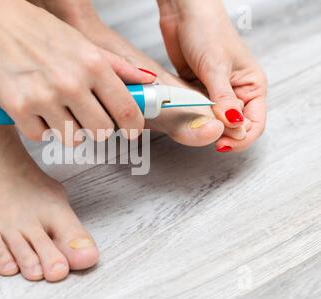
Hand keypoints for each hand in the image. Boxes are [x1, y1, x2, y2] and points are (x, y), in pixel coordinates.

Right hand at [0, 0, 154, 144]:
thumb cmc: (39, 30)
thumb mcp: (82, 43)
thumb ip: (116, 66)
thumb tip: (147, 81)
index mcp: (92, 64)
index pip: (126, 110)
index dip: (133, 126)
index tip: (131, 132)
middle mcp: (71, 83)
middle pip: (102, 131)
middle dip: (98, 129)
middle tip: (88, 119)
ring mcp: (43, 98)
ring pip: (72, 139)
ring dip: (68, 130)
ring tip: (57, 110)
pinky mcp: (18, 109)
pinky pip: (40, 137)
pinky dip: (40, 128)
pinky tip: (35, 109)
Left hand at [158, 0, 267, 151]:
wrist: (184, 14)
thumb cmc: (207, 31)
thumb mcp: (216, 67)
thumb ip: (224, 99)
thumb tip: (235, 126)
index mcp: (252, 85)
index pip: (254, 123)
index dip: (240, 138)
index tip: (221, 144)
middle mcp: (237, 91)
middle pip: (234, 126)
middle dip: (222, 135)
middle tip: (206, 136)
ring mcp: (217, 92)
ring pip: (215, 120)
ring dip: (206, 125)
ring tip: (195, 125)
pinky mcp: (198, 90)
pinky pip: (199, 111)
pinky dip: (194, 116)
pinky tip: (186, 116)